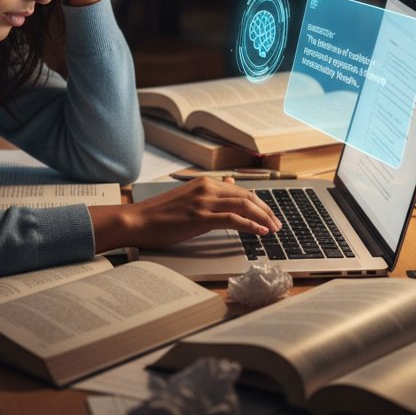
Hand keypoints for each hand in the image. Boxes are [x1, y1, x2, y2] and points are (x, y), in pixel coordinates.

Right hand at [89, 177, 281, 253]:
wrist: (137, 221)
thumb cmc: (159, 213)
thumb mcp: (188, 197)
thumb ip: (209, 191)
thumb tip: (229, 183)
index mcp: (204, 182)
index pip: (240, 190)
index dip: (259, 203)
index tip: (269, 214)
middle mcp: (206, 188)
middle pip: (246, 196)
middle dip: (266, 210)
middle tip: (278, 224)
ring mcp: (204, 202)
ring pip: (244, 205)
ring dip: (263, 218)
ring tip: (274, 229)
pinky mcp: (200, 217)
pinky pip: (233, 219)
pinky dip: (251, 225)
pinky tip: (261, 232)